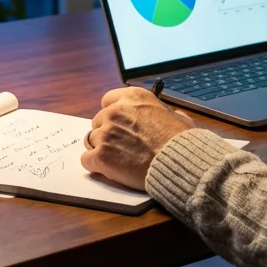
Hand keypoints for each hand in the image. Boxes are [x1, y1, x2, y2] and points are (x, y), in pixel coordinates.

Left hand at [80, 87, 194, 189]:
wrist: (177, 161)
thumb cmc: (180, 141)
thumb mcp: (178, 117)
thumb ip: (165, 114)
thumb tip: (170, 116)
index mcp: (133, 97)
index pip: (108, 100)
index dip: (112, 114)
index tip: (117, 124)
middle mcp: (115, 111)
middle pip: (98, 121)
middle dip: (107, 133)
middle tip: (121, 146)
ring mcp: (106, 133)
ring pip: (91, 140)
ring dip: (102, 149)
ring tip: (118, 159)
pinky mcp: (100, 155)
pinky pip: (86, 159)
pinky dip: (95, 165)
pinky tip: (108, 169)